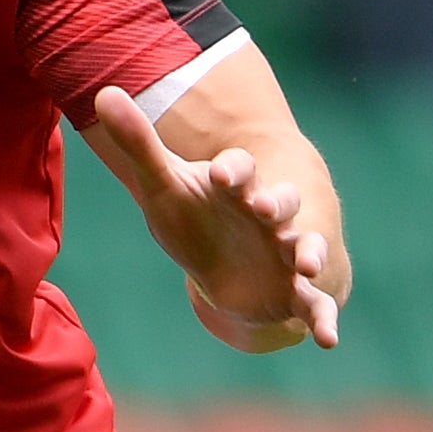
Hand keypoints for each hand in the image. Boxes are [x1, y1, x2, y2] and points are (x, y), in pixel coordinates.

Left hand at [86, 87, 339, 352]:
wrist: (225, 263)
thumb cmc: (194, 217)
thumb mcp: (164, 185)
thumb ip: (140, 142)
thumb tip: (104, 90)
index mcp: (239, 185)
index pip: (239, 170)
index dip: (233, 171)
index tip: (222, 175)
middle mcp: (271, 214)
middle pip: (282, 203)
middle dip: (278, 204)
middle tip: (267, 208)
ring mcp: (288, 252)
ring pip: (306, 248)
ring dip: (311, 253)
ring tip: (310, 264)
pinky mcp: (296, 290)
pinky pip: (315, 304)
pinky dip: (323, 319)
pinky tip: (328, 340)